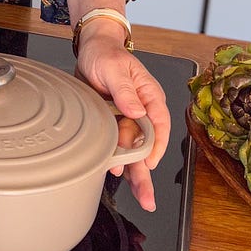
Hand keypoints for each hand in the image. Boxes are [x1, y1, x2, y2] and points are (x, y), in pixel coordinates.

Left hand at [74, 22, 170, 211]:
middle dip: (147, 173)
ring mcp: (126, 119)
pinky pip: (115, 146)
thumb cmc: (106, 55)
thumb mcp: (114, 68)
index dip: (156, 146)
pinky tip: (114, 174)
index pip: (159, 124)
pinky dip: (115, 161)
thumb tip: (137, 111)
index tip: (149, 163)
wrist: (90, 51)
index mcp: (149, 96)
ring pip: (133, 151)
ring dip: (134, 173)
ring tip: (139, 196)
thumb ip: (124, 89)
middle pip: (148, 146)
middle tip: (148, 199)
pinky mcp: (112, 124)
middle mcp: (141, 111)